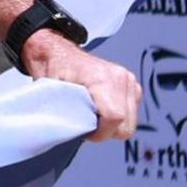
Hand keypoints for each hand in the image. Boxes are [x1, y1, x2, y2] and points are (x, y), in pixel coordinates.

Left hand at [20, 34, 139, 141]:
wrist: (60, 53)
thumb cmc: (54, 69)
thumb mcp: (53, 92)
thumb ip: (67, 113)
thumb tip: (73, 131)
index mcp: (102, 79)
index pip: (115, 117)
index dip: (101, 133)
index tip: (86, 132)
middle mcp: (121, 78)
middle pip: (125, 126)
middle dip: (106, 132)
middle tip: (87, 125)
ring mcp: (129, 81)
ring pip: (130, 123)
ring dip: (112, 126)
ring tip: (92, 115)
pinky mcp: (132, 86)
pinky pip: (130, 115)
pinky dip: (117, 119)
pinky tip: (100, 110)